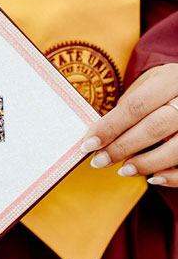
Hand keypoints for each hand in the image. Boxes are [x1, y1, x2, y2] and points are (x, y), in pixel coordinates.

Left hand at [81, 63, 177, 186]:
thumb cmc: (161, 91)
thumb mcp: (145, 87)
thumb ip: (125, 109)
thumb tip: (97, 138)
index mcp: (169, 81)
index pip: (136, 105)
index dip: (110, 127)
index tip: (88, 144)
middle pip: (155, 127)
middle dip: (122, 148)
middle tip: (99, 161)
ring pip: (176, 148)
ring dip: (146, 164)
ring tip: (124, 170)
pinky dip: (172, 176)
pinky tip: (153, 177)